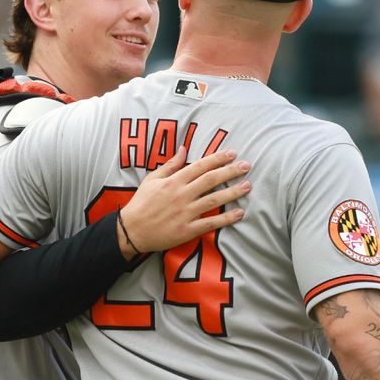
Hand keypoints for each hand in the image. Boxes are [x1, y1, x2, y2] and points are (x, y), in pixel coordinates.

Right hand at [119, 146, 250, 256]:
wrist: (132, 230)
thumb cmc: (141, 203)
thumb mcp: (152, 179)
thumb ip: (170, 165)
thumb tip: (184, 148)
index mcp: (173, 181)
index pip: (200, 166)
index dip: (217, 158)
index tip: (232, 153)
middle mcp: (182, 195)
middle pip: (211, 180)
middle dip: (230, 171)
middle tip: (247, 165)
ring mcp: (186, 213)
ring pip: (214, 199)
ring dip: (233, 192)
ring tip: (248, 186)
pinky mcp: (188, 230)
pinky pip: (210, 223)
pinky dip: (226, 219)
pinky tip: (239, 213)